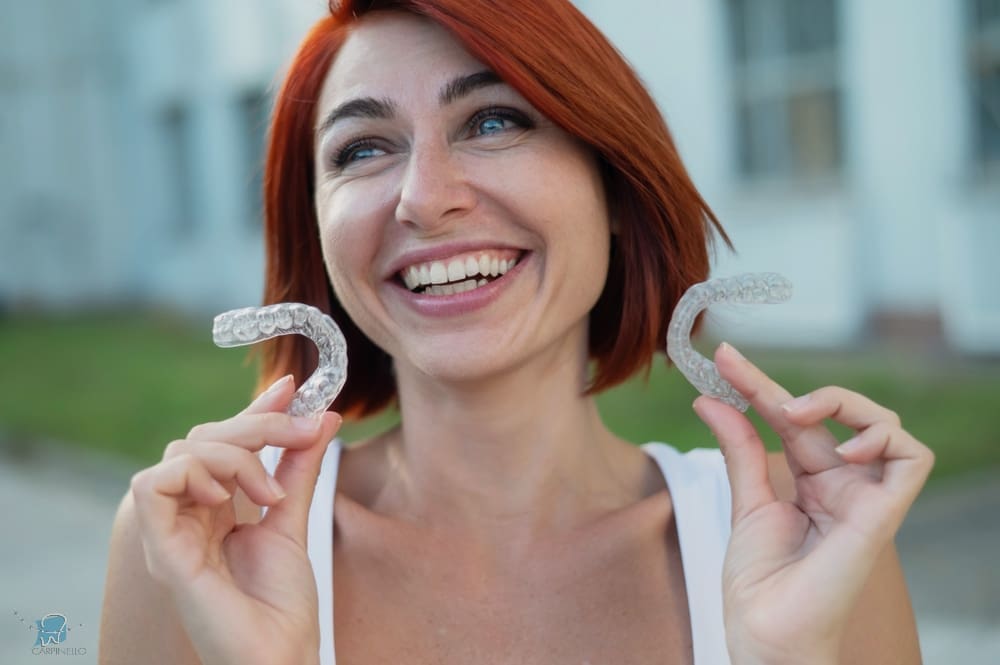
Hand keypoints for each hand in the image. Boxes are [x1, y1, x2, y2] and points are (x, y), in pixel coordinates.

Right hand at [129, 375, 341, 664]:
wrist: (281, 655)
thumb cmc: (283, 604)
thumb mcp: (294, 518)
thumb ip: (300, 468)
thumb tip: (322, 417)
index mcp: (215, 509)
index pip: (223, 443)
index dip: (253, 411)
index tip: (292, 388)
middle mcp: (188, 516)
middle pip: (202, 438)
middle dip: (258, 426)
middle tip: (302, 433)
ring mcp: (171, 532)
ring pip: (180, 452)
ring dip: (234, 455)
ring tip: (268, 493)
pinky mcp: (162, 550)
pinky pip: (150, 485)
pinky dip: (193, 475)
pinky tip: (227, 499)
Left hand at [692, 344, 932, 664]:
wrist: (765, 631)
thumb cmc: (759, 581)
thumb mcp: (745, 500)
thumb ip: (739, 448)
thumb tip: (711, 400)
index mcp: (811, 479)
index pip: (793, 418)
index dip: (759, 384)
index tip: (723, 358)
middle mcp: (843, 483)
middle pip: (837, 412)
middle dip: (794, 386)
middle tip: (747, 381)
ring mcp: (865, 496)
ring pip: (885, 424)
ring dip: (845, 403)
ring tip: (794, 413)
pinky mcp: (883, 514)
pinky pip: (912, 459)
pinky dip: (884, 438)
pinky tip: (843, 448)